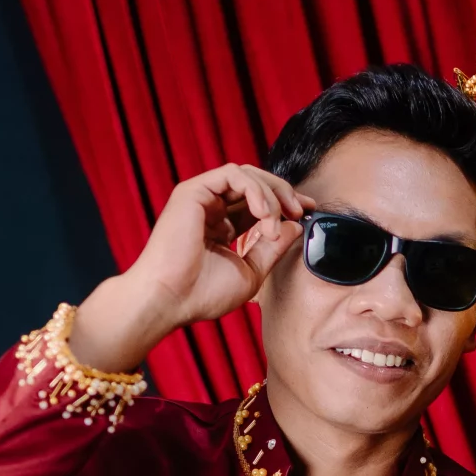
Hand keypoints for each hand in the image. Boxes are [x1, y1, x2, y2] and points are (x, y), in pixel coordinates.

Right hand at [67, 163, 310, 371]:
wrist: (169, 300)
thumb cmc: (202, 294)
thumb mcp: (250, 272)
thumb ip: (272, 248)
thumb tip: (295, 225)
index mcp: (222, 227)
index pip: (258, 204)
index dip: (285, 204)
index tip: (306, 212)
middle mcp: (212, 209)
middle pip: (256, 183)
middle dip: (284, 193)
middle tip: (301, 209)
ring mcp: (201, 198)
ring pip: (247, 175)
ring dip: (270, 195)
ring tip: (274, 224)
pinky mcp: (193, 191)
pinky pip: (233, 175)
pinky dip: (255, 190)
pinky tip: (263, 214)